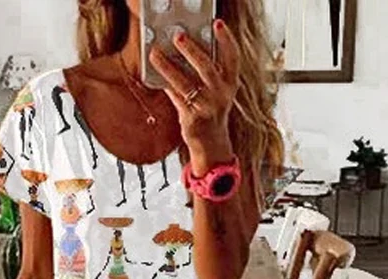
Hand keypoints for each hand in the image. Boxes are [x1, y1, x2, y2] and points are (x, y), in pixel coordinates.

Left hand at [149, 19, 238, 167]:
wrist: (211, 145)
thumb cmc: (211, 111)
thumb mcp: (216, 91)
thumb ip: (206, 72)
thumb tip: (183, 49)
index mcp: (230, 84)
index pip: (233, 57)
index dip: (226, 39)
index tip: (217, 24)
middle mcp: (222, 95)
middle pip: (207, 67)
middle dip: (192, 50)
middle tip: (178, 36)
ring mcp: (207, 108)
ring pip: (185, 83)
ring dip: (168, 67)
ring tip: (155, 53)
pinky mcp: (192, 119)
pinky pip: (176, 98)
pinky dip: (166, 85)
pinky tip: (156, 76)